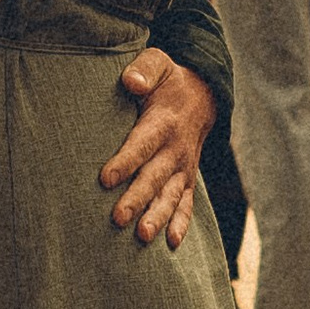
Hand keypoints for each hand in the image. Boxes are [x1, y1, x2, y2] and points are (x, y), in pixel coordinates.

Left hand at [101, 46, 215, 251]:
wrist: (204, 95)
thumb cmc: (169, 80)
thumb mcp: (158, 63)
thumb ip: (144, 70)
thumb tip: (130, 81)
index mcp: (164, 122)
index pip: (142, 144)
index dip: (125, 161)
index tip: (105, 179)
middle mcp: (176, 149)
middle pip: (154, 177)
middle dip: (137, 198)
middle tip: (118, 218)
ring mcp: (184, 167)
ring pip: (170, 196)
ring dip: (157, 217)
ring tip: (142, 236)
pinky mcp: (187, 179)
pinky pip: (186, 204)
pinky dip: (180, 224)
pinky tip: (170, 245)